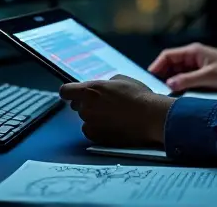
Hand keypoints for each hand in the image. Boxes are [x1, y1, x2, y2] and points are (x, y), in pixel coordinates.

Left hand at [59, 75, 175, 146]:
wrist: (150, 117)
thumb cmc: (138, 96)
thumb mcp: (121, 80)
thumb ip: (104, 84)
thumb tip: (100, 89)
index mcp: (90, 90)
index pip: (65, 91)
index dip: (70, 92)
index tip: (74, 94)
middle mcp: (86, 107)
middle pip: (76, 105)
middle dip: (86, 104)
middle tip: (103, 105)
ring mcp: (90, 123)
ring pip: (85, 118)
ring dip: (93, 116)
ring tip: (112, 116)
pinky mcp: (96, 137)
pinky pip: (91, 131)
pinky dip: (98, 129)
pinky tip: (112, 126)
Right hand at [148, 43, 216, 91]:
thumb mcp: (208, 77)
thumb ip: (187, 80)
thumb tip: (169, 84)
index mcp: (192, 51)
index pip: (167, 55)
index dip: (156, 66)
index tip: (150, 77)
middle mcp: (192, 55)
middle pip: (170, 63)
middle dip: (163, 75)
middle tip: (157, 88)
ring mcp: (197, 63)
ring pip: (177, 71)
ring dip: (172, 80)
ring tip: (167, 92)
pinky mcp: (202, 71)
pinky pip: (186, 76)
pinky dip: (181, 83)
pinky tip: (179, 92)